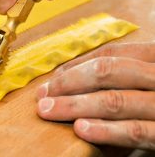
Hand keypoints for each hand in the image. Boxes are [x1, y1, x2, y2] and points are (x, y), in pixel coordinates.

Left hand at [36, 42, 154, 149]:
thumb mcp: (147, 79)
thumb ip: (124, 75)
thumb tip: (74, 75)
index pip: (110, 55)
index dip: (76, 66)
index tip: (51, 79)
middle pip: (107, 72)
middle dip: (69, 83)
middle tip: (42, 96)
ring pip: (116, 100)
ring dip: (76, 105)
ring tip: (49, 111)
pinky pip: (136, 130)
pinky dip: (106, 130)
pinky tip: (81, 128)